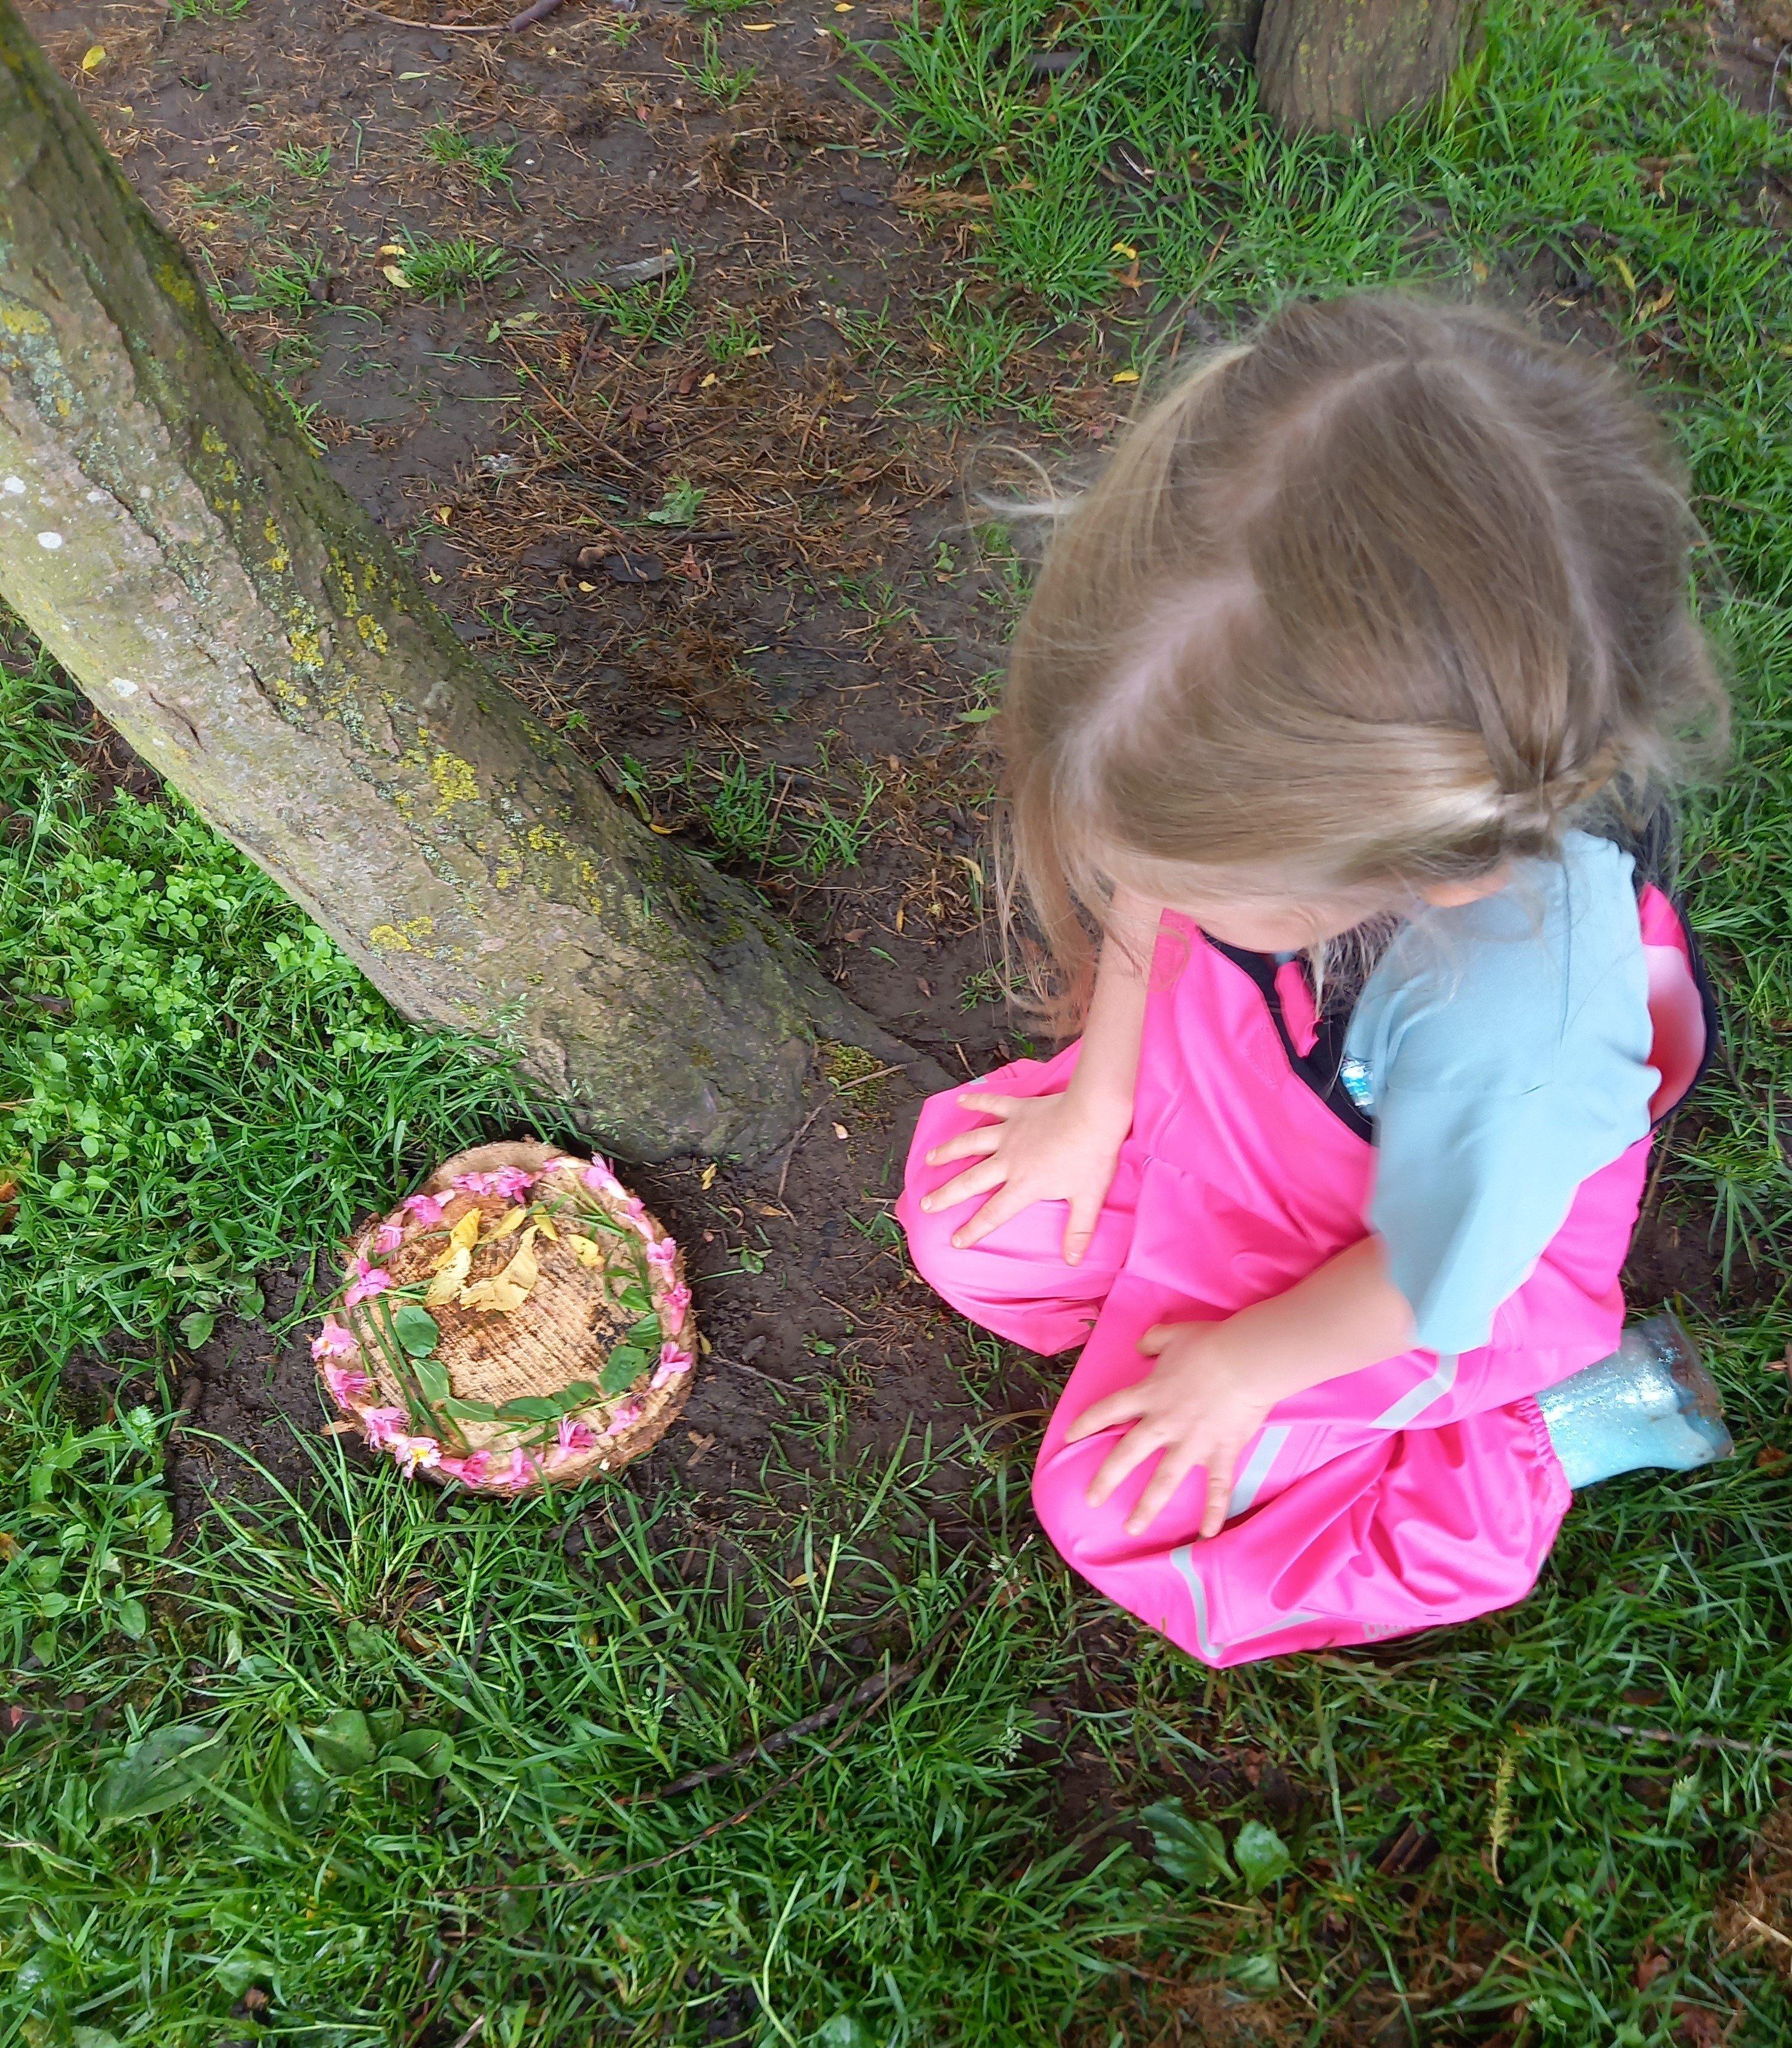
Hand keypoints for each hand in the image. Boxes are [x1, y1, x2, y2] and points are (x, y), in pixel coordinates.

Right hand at [919, 1087, 1128, 1262]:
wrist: (1094, 1114)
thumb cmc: (1092, 1156)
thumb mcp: (1088, 1198)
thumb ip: (1078, 1231)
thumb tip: (1072, 1261)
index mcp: (1025, 1185)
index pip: (994, 1213)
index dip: (973, 1229)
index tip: (955, 1240)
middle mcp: (1009, 1160)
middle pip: (971, 1180)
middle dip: (946, 1194)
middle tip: (926, 1203)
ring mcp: (1010, 1133)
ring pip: (971, 1143)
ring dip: (949, 1151)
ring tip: (929, 1159)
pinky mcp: (1018, 1110)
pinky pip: (992, 1105)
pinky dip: (975, 1102)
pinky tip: (960, 1101)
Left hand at [1065, 1320, 1275, 1538]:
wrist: (1246, 1360)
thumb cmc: (1209, 1345)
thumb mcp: (1172, 1334)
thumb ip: (1151, 1341)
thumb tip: (1141, 1346)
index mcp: (1148, 1395)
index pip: (1108, 1411)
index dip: (1087, 1423)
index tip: (1070, 1437)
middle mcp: (1164, 1424)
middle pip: (1127, 1455)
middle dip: (1106, 1480)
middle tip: (1090, 1500)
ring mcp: (1192, 1443)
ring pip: (1164, 1481)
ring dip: (1147, 1507)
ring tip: (1132, 1528)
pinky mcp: (1221, 1452)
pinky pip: (1217, 1487)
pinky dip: (1213, 1512)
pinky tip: (1206, 1535)